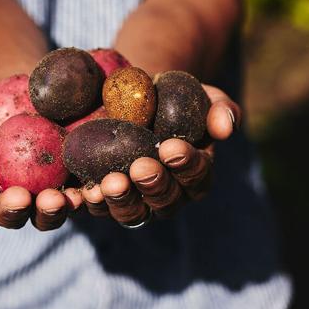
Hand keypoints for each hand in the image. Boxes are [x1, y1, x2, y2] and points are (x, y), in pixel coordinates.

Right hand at [0, 98, 83, 229]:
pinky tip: (88, 187)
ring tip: (56, 199)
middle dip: (14, 209)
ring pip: (46, 214)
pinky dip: (83, 195)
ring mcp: (42, 196)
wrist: (17, 86)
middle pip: (10, 215)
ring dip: (51, 210)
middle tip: (20, 196)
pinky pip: (79, 195)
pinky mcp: (73, 183)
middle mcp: (10, 200)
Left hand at [79, 84, 239, 224]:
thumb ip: (220, 109)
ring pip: (132, 212)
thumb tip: (226, 128)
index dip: (186, 164)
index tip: (172, 146)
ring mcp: (135, 202)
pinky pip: (98, 208)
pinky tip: (83, 193)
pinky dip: (91, 203)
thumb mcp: (200, 96)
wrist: (130, 98)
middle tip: (140, 166)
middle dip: (153, 184)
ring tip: (110, 182)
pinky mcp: (104, 200)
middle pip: (165, 200)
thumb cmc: (172, 98)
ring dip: (121, 200)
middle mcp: (168, 196)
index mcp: (195, 174)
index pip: (197, 175)